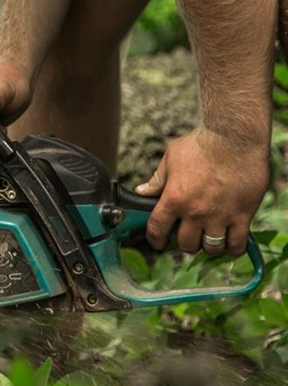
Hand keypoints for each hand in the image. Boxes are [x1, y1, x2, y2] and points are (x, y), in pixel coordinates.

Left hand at [135, 128, 269, 255]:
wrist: (235, 137)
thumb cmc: (202, 144)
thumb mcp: (171, 158)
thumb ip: (157, 179)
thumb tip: (142, 192)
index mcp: (174, 199)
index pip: (157, 229)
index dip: (155, 240)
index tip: (157, 242)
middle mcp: (195, 212)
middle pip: (186, 244)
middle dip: (184, 242)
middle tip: (188, 235)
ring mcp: (220, 216)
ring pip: (211, 248)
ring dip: (207, 246)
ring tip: (207, 237)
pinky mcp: (243, 215)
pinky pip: (237, 244)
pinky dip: (232, 247)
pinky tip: (229, 241)